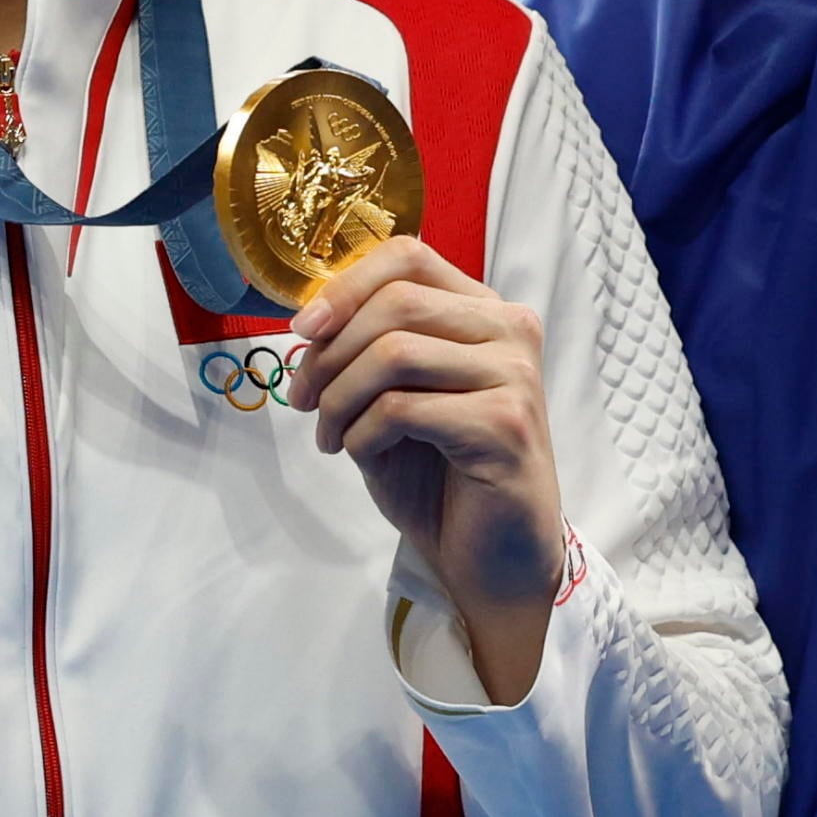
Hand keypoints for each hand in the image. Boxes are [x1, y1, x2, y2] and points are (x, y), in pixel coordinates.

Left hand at [288, 237, 569, 702]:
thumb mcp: (395, 398)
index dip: (344, 285)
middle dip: (330, 352)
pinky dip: (363, 434)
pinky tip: (363, 457)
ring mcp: (514, 375)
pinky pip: (402, 409)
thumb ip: (368, 349)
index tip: (302, 331)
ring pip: (393, 352)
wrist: (492, 560)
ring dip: (340, 398)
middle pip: (395, 302)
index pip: (408, 256)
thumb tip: (309, 320)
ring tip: (331, 435)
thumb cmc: (441, 478)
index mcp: (485, 312)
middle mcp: (510, 331)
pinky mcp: (504, 425)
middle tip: (304, 399)